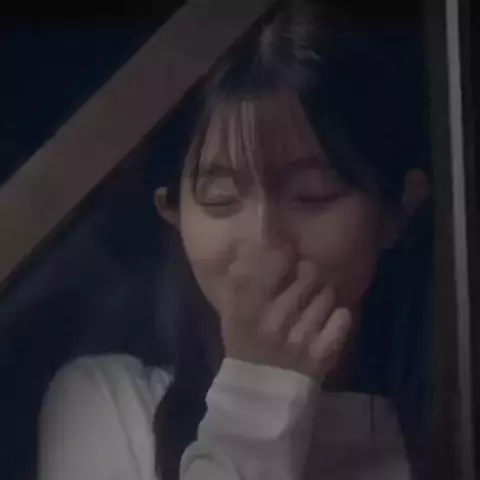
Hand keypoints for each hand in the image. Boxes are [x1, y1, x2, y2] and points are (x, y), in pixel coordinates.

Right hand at [219, 248, 352, 380]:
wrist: (259, 393)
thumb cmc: (244, 345)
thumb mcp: (231, 312)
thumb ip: (239, 277)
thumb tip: (252, 241)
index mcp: (248, 306)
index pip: (276, 260)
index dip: (286, 253)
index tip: (288, 257)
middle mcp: (275, 319)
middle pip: (309, 273)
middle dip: (308, 275)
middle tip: (305, 282)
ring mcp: (300, 337)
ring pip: (327, 294)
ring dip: (323, 295)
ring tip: (314, 305)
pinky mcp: (321, 354)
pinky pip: (342, 319)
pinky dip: (339, 316)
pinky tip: (329, 321)